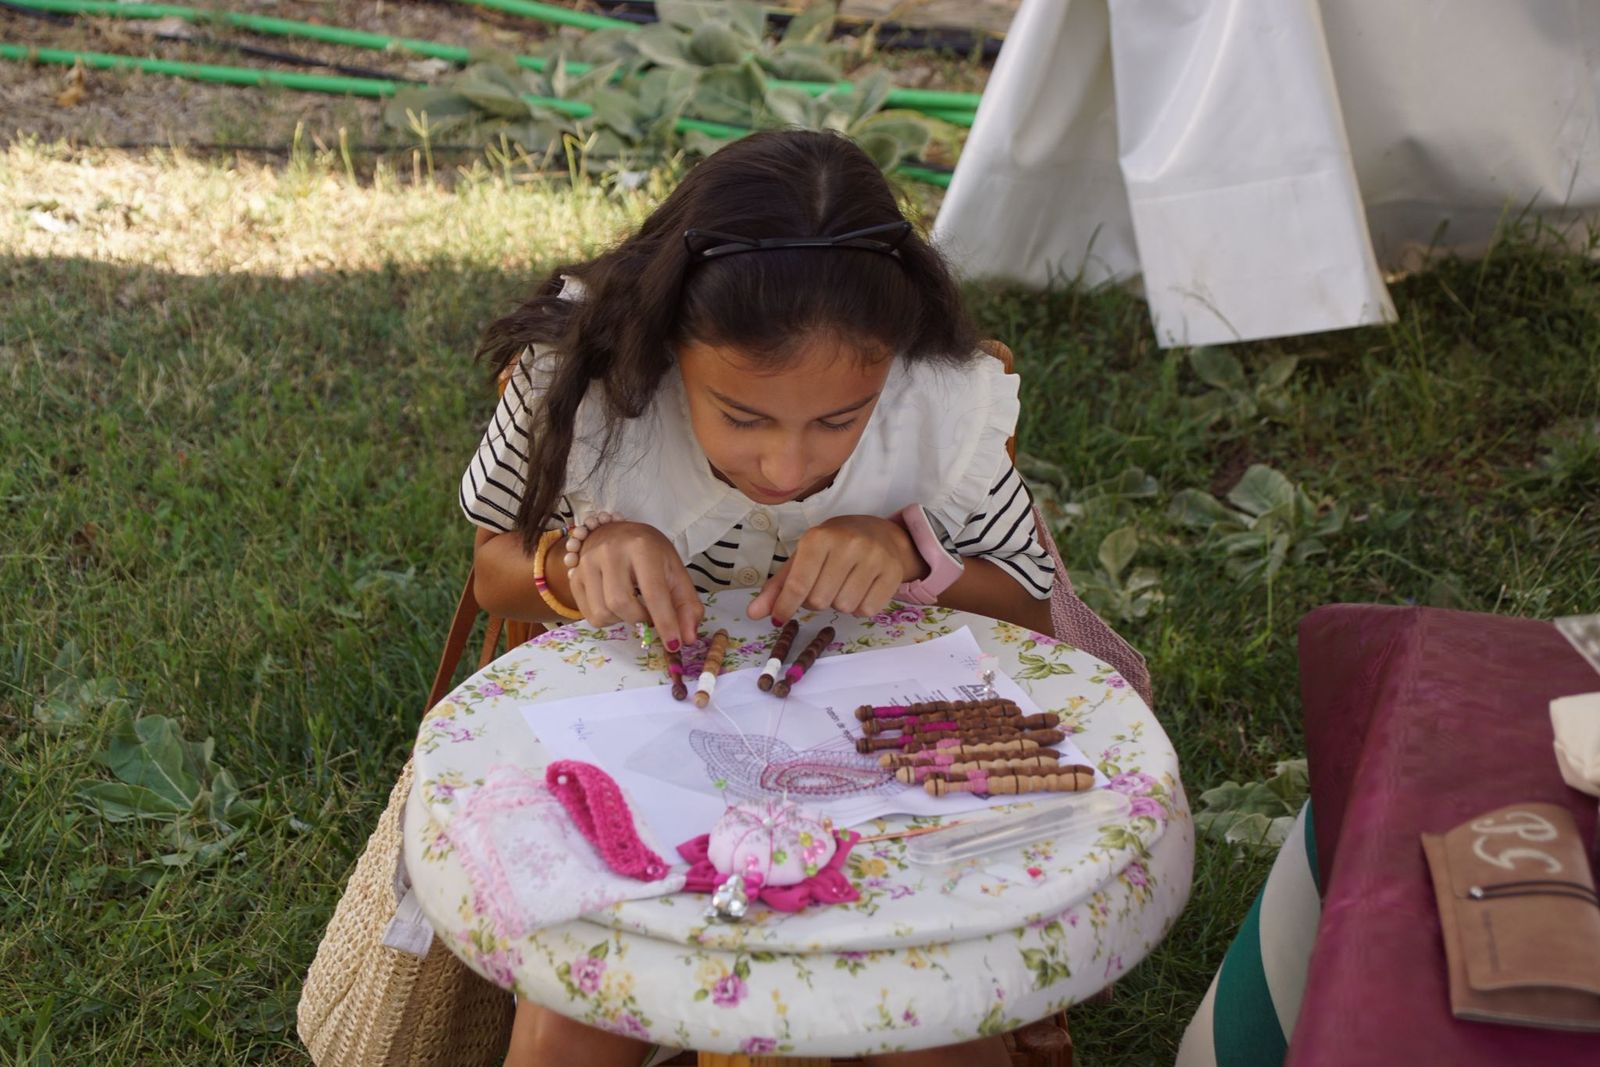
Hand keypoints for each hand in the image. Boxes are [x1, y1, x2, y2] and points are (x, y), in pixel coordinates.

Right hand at [566, 521, 703, 650]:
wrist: (617, 533)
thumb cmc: (650, 553)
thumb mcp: (675, 571)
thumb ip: (686, 604)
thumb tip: (688, 638)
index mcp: (642, 547)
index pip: (653, 592)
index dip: (665, 622)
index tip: (674, 645)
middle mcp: (610, 551)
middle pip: (621, 604)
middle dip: (640, 619)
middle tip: (650, 614)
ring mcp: (587, 563)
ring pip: (603, 612)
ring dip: (623, 620)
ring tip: (632, 605)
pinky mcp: (574, 576)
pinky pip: (589, 614)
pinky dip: (607, 618)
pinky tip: (615, 604)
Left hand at [747, 515, 921, 623]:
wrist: (879, 534)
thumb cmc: (833, 547)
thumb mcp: (802, 559)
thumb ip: (778, 587)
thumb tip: (754, 613)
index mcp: (819, 537)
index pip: (798, 584)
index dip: (785, 606)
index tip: (779, 617)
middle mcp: (848, 544)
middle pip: (819, 601)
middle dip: (816, 601)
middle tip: (823, 584)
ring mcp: (874, 557)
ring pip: (844, 608)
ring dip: (839, 604)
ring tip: (843, 584)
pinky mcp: (893, 572)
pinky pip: (867, 609)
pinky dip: (861, 607)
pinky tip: (862, 588)